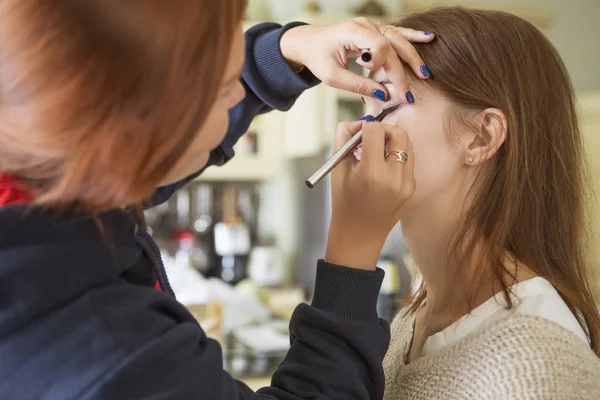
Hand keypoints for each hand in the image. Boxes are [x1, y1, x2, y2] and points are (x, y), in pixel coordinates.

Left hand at [280, 18, 433, 102]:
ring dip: (412, 56)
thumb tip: (383, 95)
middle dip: (403, 70)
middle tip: (408, 93)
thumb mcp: (332, 76)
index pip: (379, 45)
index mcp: (353, 31)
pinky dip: (412, 37)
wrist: (308, 42)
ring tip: (424, 73)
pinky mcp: (374, 31)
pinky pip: (396, 33)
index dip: (381, 63)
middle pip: (393, 45)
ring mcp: (371, 26)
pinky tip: (427, 38)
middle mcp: (365, 25)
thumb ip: (357, 85)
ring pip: (398, 39)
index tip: (375, 77)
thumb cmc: (317, 57)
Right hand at [325, 120, 415, 269]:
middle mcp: (393, 177)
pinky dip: (396, 158)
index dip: (364, 128)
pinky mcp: (412, 188)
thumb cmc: (344, 202)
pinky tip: (382, 171)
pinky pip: (408, 161)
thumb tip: (358, 122)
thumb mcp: (337, 168)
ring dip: (392, 142)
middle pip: (399, 133)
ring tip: (376, 154)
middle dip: (384, 130)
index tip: (357, 136)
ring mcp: (406, 184)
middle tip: (371, 139)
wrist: (358, 235)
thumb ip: (344, 138)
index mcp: (371, 173)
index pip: (375, 131)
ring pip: (407, 145)